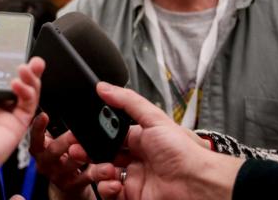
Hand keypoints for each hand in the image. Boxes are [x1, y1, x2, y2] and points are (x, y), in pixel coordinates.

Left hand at [0, 58, 44, 199]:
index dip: (2, 67)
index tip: (7, 54)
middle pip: (14, 87)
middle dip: (25, 72)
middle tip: (29, 60)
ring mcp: (2, 119)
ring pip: (26, 96)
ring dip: (31, 79)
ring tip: (27, 67)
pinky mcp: (13, 128)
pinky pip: (28, 108)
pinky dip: (29, 93)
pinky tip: (19, 83)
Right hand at [29, 114, 115, 199]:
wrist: (68, 187)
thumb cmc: (65, 157)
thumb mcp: (58, 143)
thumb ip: (60, 129)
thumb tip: (72, 104)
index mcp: (40, 149)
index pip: (35, 136)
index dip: (38, 126)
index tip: (44, 115)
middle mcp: (46, 162)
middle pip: (54, 150)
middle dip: (67, 140)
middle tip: (78, 133)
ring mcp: (58, 175)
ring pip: (72, 164)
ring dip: (86, 156)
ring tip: (97, 150)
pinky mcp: (73, 186)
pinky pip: (87, 178)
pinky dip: (99, 173)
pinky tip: (109, 169)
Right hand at [68, 83, 242, 199]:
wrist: (197, 185)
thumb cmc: (184, 152)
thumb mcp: (155, 119)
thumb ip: (127, 101)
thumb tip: (103, 87)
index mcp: (143, 139)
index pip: (112, 134)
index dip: (96, 133)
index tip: (82, 131)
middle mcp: (138, 159)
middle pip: (104, 154)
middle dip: (90, 152)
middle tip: (80, 150)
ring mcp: (135, 179)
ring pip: (104, 174)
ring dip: (98, 170)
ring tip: (106, 168)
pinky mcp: (133, 197)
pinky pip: (110, 194)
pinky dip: (106, 189)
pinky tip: (113, 183)